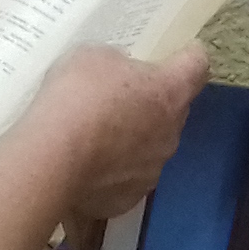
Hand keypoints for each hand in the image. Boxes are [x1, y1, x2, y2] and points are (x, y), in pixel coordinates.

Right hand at [21, 44, 210, 222]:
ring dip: (134, 139)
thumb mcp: (92, 56)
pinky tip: (87, 165)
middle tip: (122, 97)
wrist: (51, 158)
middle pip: (174, 110)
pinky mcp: (131, 197)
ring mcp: (153, 169)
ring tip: (98, 137)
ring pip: (151, 147)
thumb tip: (120, 75)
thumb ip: (116, 63)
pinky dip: (114, 170)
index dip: (190, 56)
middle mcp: (171, 132)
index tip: (181, 52)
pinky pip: (128, 177)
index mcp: (170, 92)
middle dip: (153, 102)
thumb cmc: (76, 96)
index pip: (197, 65)